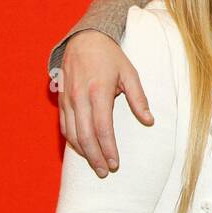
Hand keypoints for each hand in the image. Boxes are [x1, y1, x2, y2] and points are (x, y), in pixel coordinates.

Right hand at [56, 30, 152, 177]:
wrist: (84, 40)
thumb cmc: (110, 57)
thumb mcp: (130, 73)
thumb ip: (139, 98)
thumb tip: (149, 121)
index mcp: (99, 91)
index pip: (103, 128)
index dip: (108, 149)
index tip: (115, 163)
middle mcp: (80, 97)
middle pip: (85, 136)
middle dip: (95, 157)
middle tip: (104, 172)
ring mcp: (68, 99)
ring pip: (72, 134)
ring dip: (83, 152)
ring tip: (95, 165)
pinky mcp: (61, 100)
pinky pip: (65, 126)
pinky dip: (72, 141)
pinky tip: (82, 150)